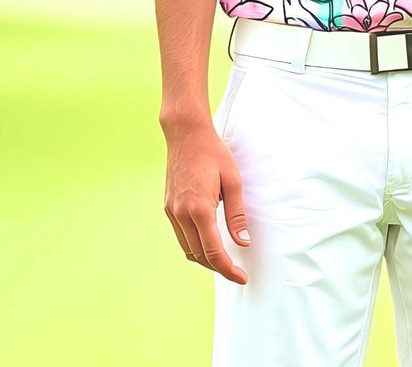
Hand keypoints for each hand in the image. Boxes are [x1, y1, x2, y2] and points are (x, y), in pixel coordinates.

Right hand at [162, 121, 250, 283]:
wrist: (186, 133)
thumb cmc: (213, 153)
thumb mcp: (233, 181)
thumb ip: (237, 214)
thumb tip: (244, 242)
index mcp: (199, 208)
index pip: (214, 252)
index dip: (228, 269)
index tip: (241, 278)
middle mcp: (181, 213)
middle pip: (199, 255)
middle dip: (218, 267)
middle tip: (236, 271)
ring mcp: (171, 211)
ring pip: (187, 249)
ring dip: (205, 259)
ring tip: (224, 260)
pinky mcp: (168, 207)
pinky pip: (181, 236)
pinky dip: (194, 245)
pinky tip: (207, 242)